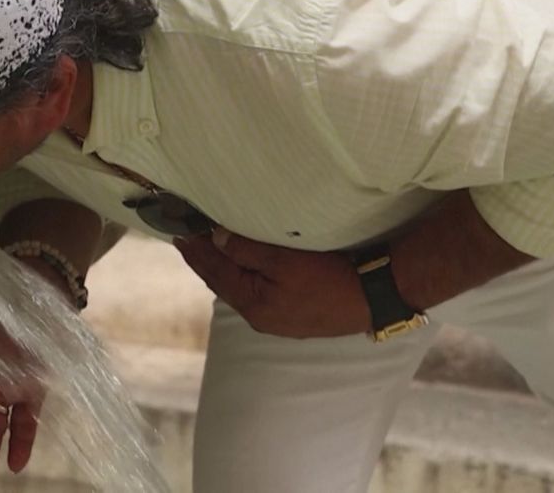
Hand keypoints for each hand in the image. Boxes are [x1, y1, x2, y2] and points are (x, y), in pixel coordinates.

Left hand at [173, 227, 371, 337]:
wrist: (375, 298)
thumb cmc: (330, 278)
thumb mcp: (284, 260)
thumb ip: (247, 250)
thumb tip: (216, 239)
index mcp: (253, 304)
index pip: (215, 273)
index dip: (196, 252)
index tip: (178, 233)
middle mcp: (260, 317)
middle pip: (224, 283)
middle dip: (205, 261)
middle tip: (186, 239)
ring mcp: (278, 320)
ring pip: (241, 289)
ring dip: (224, 268)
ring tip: (209, 251)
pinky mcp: (294, 315)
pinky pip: (257, 292)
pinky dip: (244, 276)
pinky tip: (244, 268)